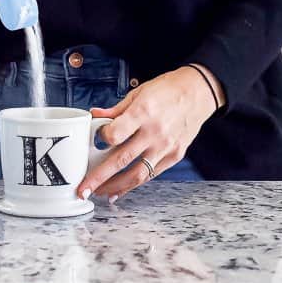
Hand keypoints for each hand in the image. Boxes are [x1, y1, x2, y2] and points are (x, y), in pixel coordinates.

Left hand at [76, 65, 221, 201]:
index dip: (101, 139)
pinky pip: (151, 174)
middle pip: (121, 160)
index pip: (115, 134)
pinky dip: (135, 184)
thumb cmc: (168, 90)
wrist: (198, 93)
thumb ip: (116, 110)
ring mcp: (165, 146)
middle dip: (99, 178)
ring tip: (100, 193)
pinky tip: (121, 190)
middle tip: (83, 189)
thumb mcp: (138, 92)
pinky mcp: (174, 155)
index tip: (95, 139)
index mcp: (143, 113)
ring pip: (137, 174)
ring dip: (116, 187)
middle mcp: (154, 132)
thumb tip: (95, 116)